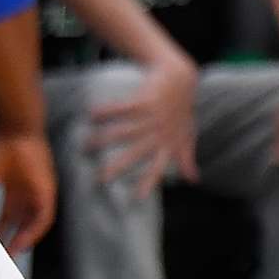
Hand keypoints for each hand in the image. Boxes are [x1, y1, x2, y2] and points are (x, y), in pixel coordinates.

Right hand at [0, 127, 57, 255]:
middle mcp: (26, 192)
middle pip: (19, 223)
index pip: (6, 217)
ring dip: (23, 239)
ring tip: (10, 254)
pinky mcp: (47, 191)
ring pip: (33, 223)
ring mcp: (38, 192)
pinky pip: (44, 218)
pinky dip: (34, 232)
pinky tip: (22, 242)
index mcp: (12, 188)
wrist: (14, 127)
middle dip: (9, 240)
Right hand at [87, 56, 199, 196]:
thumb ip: (186, 159)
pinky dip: (106, 111)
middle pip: (136, 153)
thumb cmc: (182, 111)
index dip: (148, 183)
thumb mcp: (187, 136)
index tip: (137, 199)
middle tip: (101, 179)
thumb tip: (193, 180)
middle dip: (118, 166)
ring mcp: (151, 117)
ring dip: (104, 139)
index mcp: (167, 144)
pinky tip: (90, 114)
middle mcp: (158, 133)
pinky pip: (122, 108)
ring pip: (125, 132)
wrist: (182, 79)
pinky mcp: (144, 101)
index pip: (157, 168)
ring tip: (85, 145)